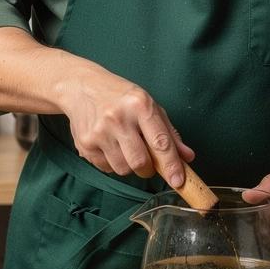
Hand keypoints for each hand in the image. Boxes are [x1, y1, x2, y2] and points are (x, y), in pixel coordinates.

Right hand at [56, 61, 193, 185]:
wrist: (81, 87)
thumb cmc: (120, 96)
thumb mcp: (149, 105)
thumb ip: (169, 133)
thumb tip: (187, 157)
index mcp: (140, 105)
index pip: (160, 142)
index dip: (171, 165)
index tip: (178, 181)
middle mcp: (118, 118)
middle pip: (140, 162)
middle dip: (148, 169)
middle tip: (146, 159)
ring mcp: (99, 132)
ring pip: (123, 169)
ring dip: (129, 165)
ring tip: (125, 146)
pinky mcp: (85, 144)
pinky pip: (106, 168)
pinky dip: (113, 163)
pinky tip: (110, 145)